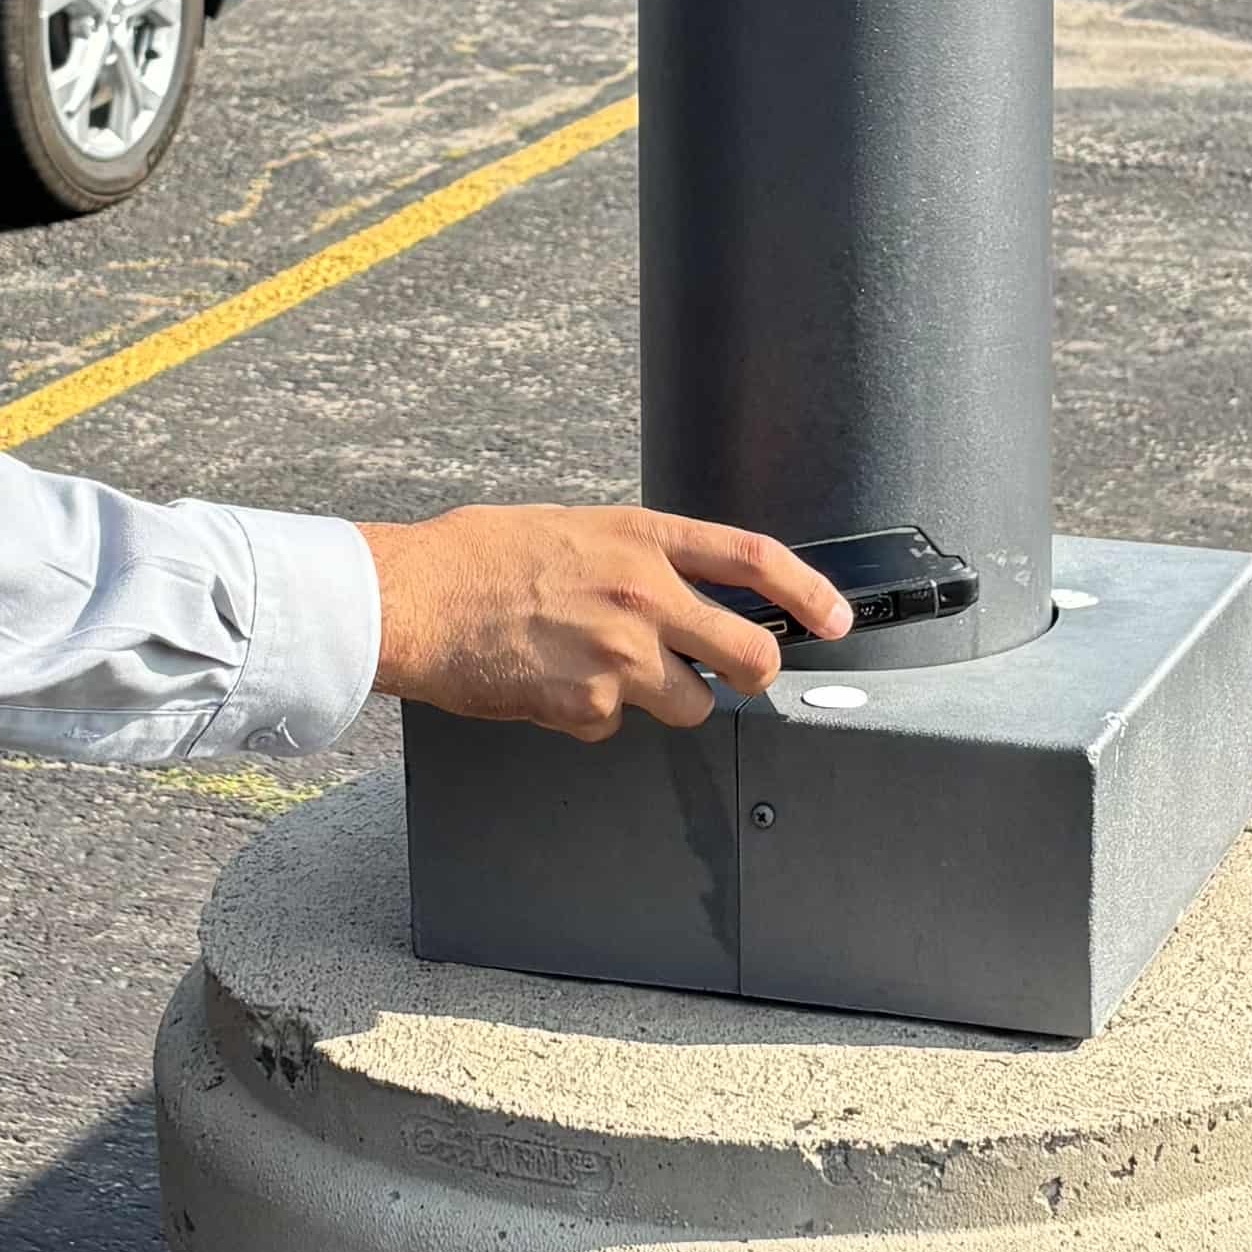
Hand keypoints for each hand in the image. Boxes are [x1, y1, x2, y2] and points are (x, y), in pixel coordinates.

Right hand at [354, 506, 847, 738]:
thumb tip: (675, 590)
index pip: (755, 558)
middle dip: (752, 674)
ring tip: (601, 671)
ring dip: (662, 699)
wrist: (416, 599)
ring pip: (691, 704)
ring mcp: (624, 654)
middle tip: (734, 676)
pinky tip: (550, 683)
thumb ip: (635, 557)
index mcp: (643, 538)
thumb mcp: (574, 527)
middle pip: (751, 653)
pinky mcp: (592, 705)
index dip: (808, 591)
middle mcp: (647, 595)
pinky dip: (591, 714)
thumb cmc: (480, 557)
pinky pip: (617, 724)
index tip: (835, 617)